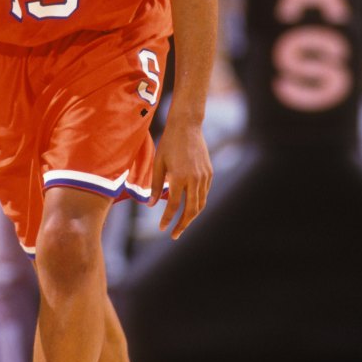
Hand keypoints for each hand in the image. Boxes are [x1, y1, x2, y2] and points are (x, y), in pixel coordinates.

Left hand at [150, 115, 212, 239]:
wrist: (187, 126)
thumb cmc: (168, 143)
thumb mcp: (158, 164)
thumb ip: (155, 186)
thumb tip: (151, 206)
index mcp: (179, 178)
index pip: (174, 206)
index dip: (167, 219)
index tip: (162, 228)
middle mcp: (194, 179)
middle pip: (191, 210)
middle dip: (183, 225)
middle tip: (174, 235)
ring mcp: (204, 176)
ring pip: (201, 204)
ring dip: (191, 217)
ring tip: (182, 224)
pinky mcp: (210, 173)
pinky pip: (204, 193)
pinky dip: (198, 203)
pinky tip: (190, 207)